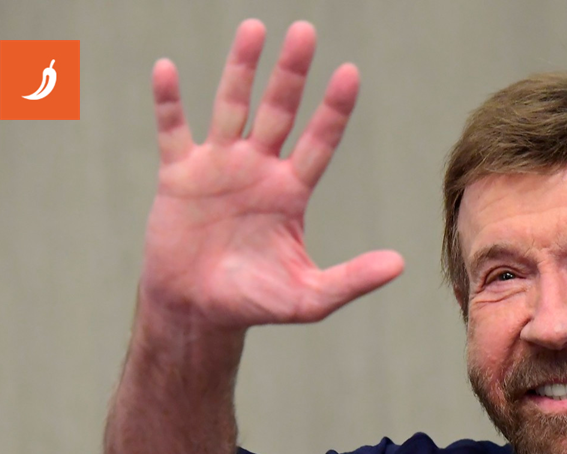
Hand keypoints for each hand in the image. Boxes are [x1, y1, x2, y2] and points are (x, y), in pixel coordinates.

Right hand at [140, 19, 402, 330]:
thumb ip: (352, 279)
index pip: (320, 141)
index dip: (333, 109)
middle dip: (291, 72)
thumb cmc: (255, 303)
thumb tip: (400, 264)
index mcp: (292, 193)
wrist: (198, 312)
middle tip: (305, 31)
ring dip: (241, 69)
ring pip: (232, 107)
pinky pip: (173, 130)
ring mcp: (218, 167)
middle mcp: (258, 170)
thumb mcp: (309, 298)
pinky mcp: (178, 176)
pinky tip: (167, 69)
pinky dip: (168, 102)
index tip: (349, 73)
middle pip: (279, 111)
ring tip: (255, 29)